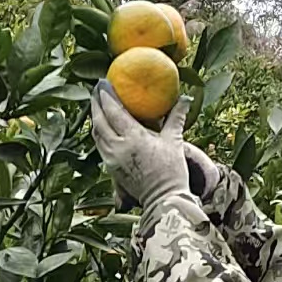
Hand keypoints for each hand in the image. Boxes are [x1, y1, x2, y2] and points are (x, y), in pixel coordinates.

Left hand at [91, 82, 202, 209]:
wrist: (164, 199)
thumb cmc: (172, 170)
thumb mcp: (174, 141)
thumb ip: (176, 117)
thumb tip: (186, 98)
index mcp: (133, 137)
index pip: (113, 110)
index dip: (106, 95)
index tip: (104, 82)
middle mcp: (118, 147)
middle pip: (99, 120)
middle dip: (95, 103)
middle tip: (96, 89)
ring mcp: (111, 159)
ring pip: (96, 133)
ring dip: (95, 117)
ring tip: (97, 105)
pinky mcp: (110, 168)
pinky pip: (100, 145)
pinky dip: (99, 132)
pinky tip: (102, 126)